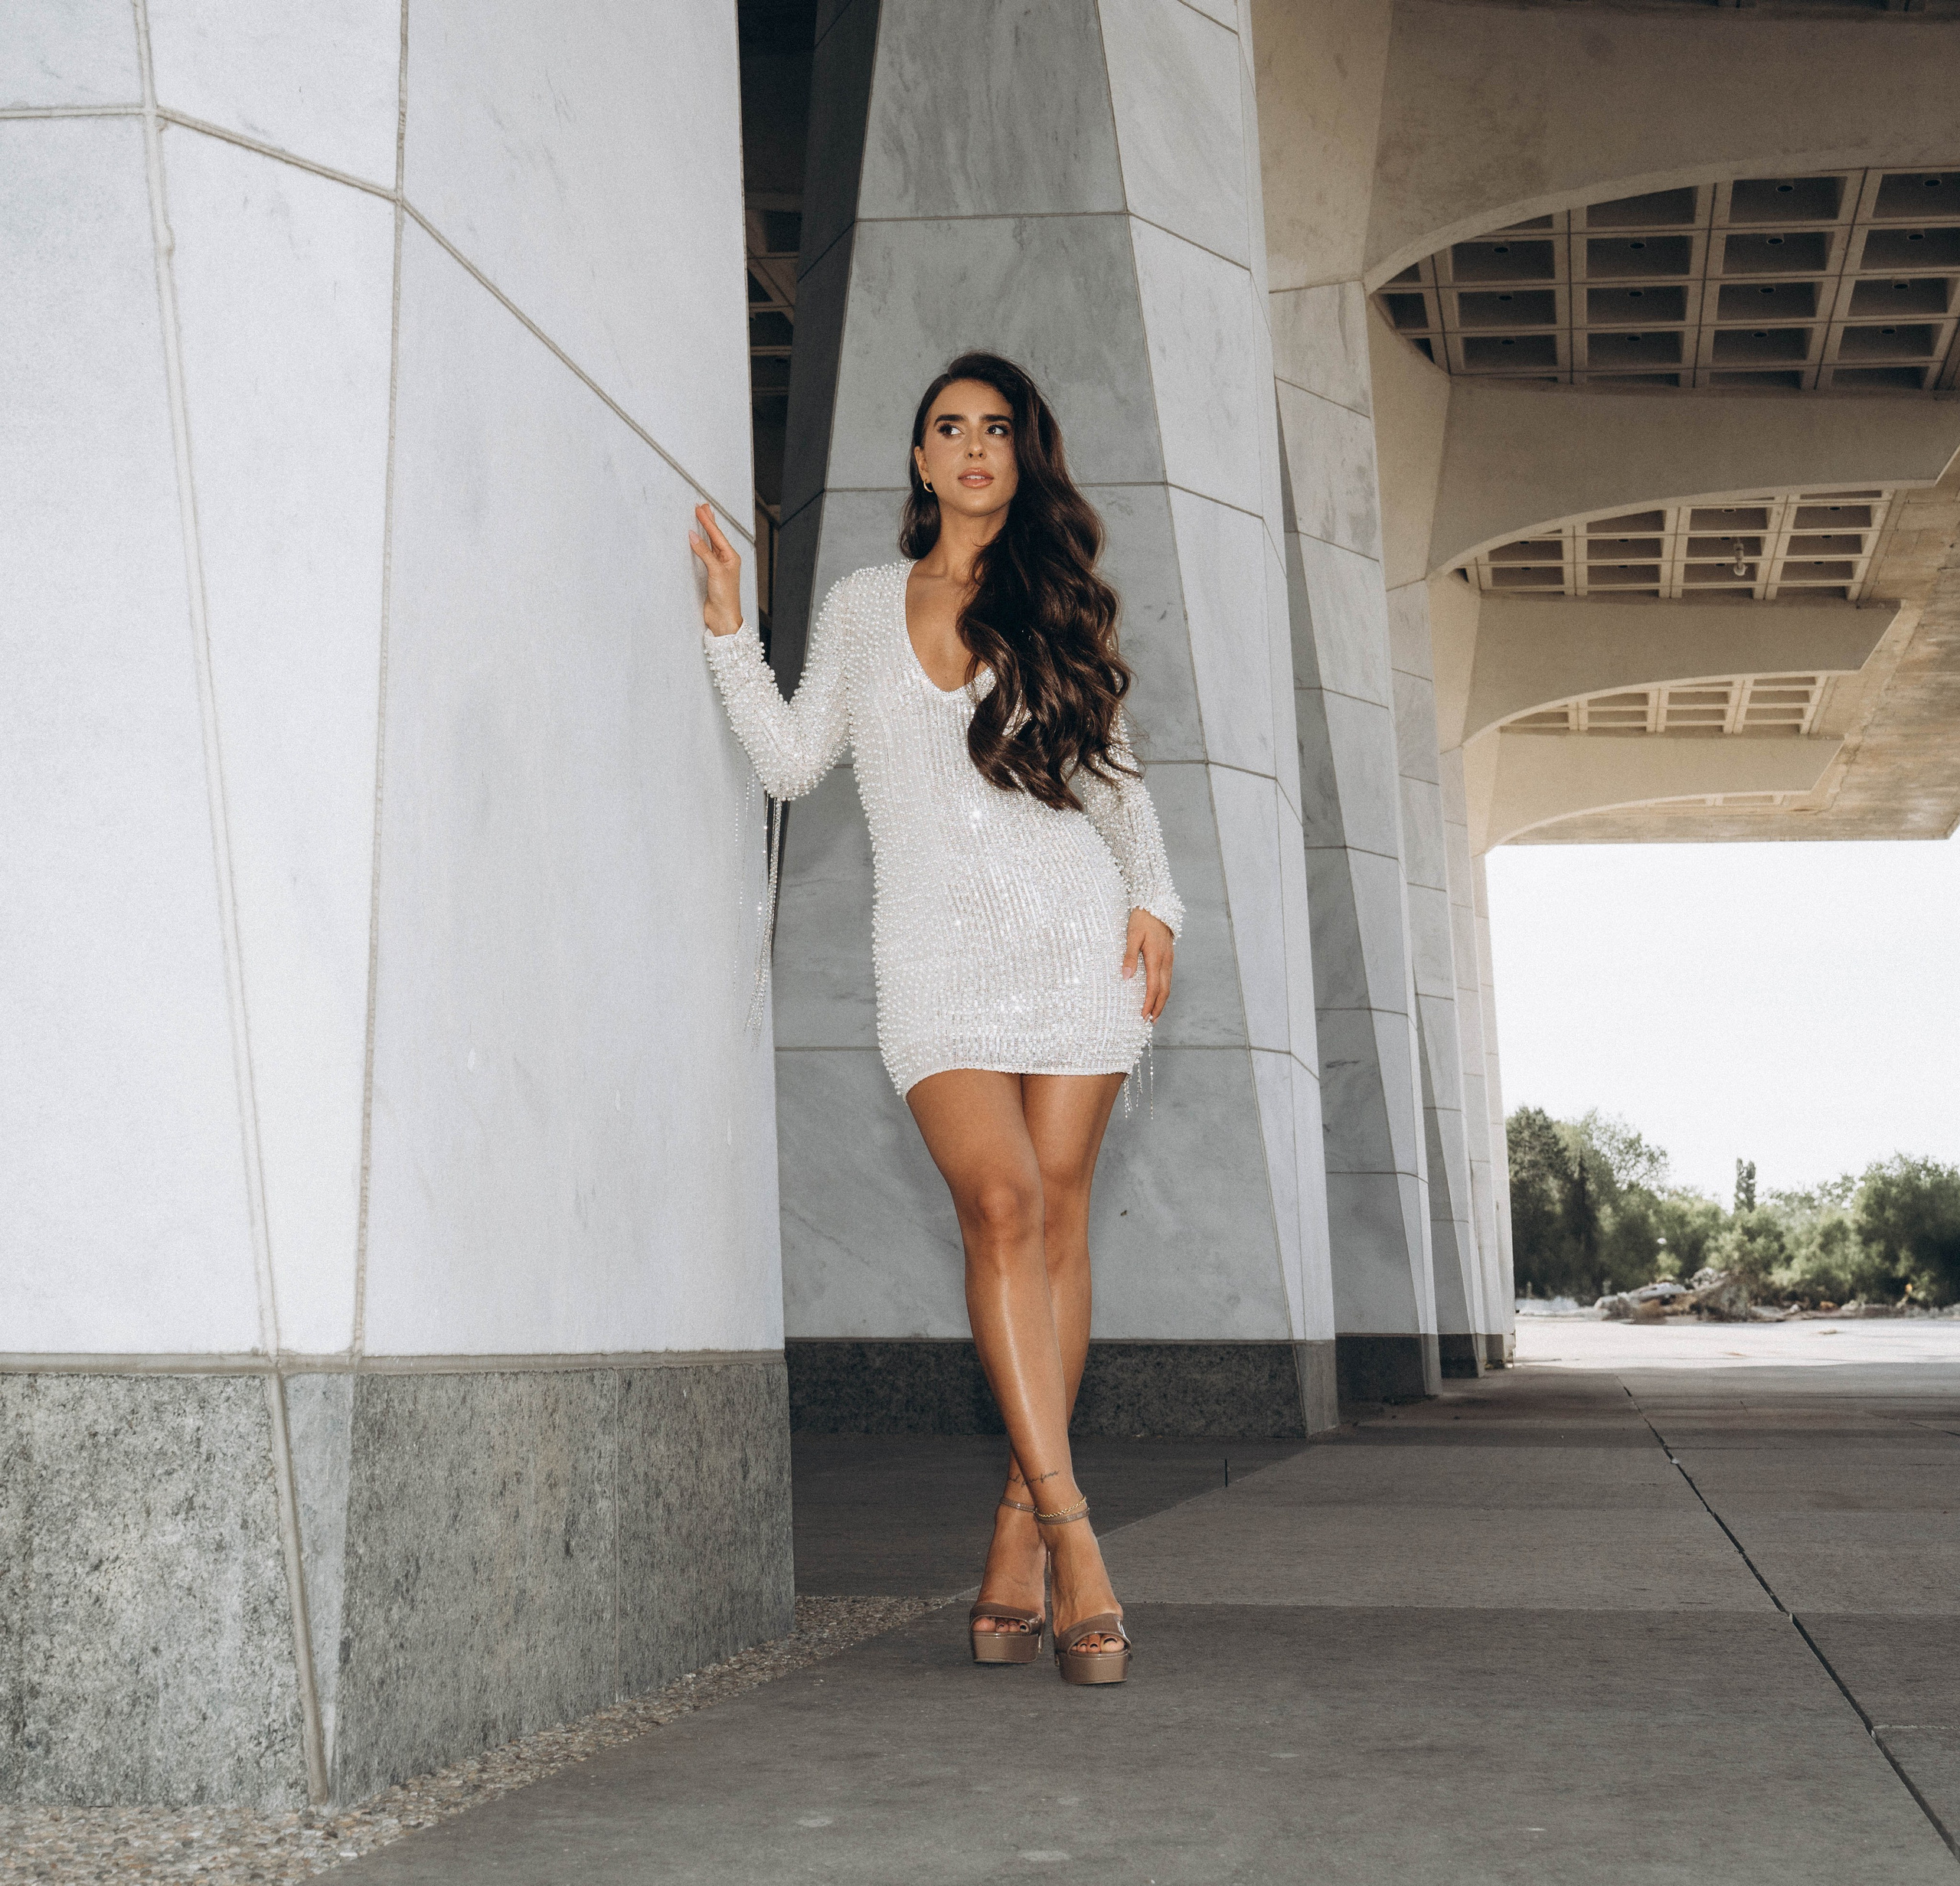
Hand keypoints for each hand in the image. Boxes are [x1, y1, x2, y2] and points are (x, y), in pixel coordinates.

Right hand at [689, 502, 743, 636]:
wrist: (723, 616)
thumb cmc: (725, 596)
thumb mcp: (715, 571)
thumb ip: (704, 552)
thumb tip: (693, 535)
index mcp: (731, 557)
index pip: (716, 535)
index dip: (707, 521)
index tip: (699, 508)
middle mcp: (726, 560)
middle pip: (715, 536)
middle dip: (708, 521)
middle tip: (702, 506)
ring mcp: (718, 567)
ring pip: (710, 544)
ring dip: (705, 531)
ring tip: (701, 517)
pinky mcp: (710, 574)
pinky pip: (704, 554)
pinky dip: (700, 544)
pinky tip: (697, 539)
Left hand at [1122, 909, 1173, 1021]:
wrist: (1156, 904)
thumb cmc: (1141, 919)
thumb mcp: (1131, 936)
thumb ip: (1129, 957)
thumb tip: (1126, 977)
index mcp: (1155, 958)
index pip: (1154, 988)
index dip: (1149, 1004)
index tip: (1143, 1016)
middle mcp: (1165, 961)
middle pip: (1164, 991)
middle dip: (1158, 1008)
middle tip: (1151, 1022)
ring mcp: (1169, 959)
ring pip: (1168, 985)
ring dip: (1162, 1001)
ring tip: (1155, 1013)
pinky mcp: (1169, 956)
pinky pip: (1168, 978)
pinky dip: (1164, 990)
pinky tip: (1158, 994)